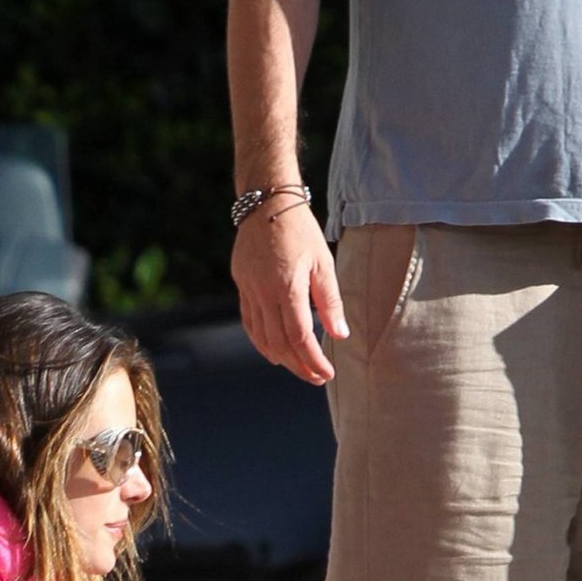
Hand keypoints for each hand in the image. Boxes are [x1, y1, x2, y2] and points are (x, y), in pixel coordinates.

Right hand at [232, 200, 346, 384]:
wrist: (266, 204)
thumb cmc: (301, 231)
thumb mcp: (323, 263)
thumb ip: (330, 302)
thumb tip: (340, 336)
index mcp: (287, 286)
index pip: (300, 336)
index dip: (313, 359)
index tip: (327, 373)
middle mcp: (263, 292)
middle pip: (279, 343)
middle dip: (299, 365)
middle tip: (316, 377)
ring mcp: (248, 289)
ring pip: (261, 337)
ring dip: (280, 358)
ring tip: (299, 368)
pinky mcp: (241, 285)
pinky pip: (249, 322)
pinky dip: (261, 341)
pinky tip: (274, 351)